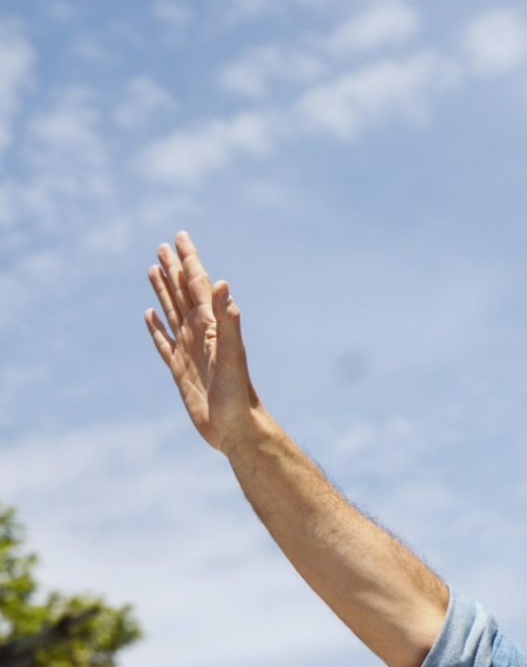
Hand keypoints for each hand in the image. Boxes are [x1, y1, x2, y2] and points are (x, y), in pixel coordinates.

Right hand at [145, 231, 262, 453]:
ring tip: (152, 268)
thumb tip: (223, 283)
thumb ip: (227, 320)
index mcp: (214, 326)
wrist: (236, 429)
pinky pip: (163, 342)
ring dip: (162, 291)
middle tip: (163, 244)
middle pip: (183, 293)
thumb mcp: (231, 354)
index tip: (179, 237)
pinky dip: (155, 327)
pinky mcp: (180, 370)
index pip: (198, 285)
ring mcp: (190, 351)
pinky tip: (149, 315)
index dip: (189, 260)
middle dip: (174, 269)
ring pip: (172, 312)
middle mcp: (201, 334)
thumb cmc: (237, 394)